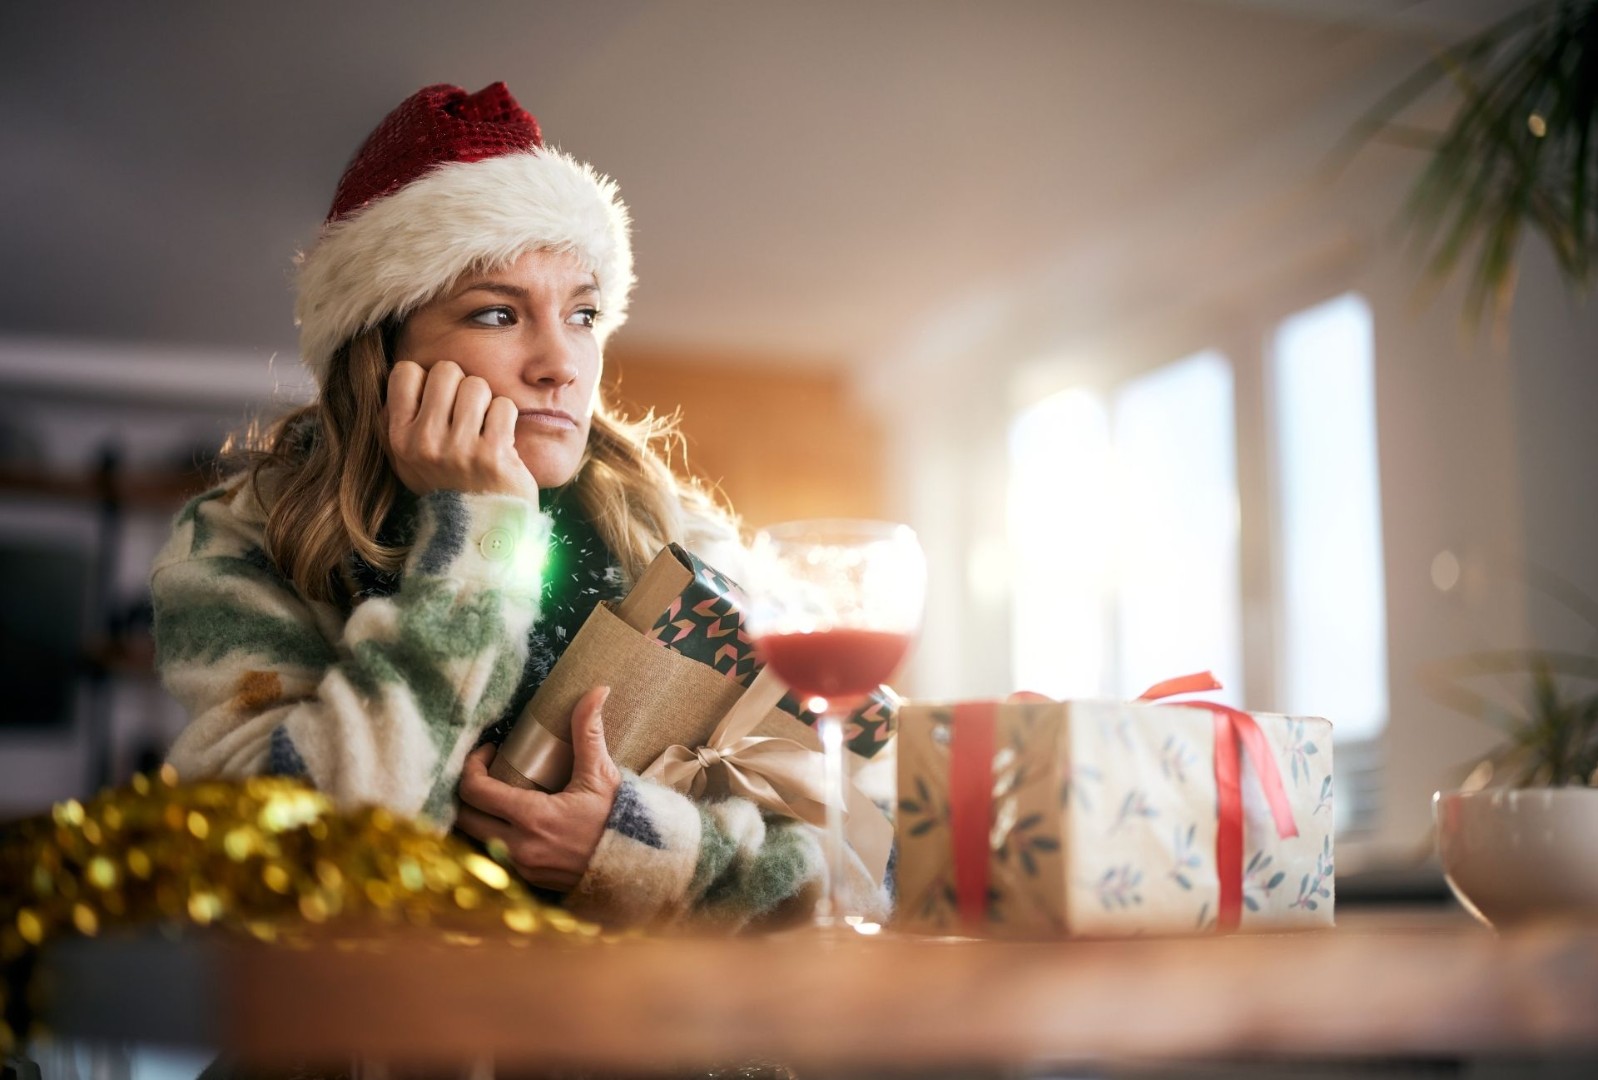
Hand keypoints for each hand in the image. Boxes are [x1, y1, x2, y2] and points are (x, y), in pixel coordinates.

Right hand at [382, 359, 538, 500]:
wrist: (478, 531)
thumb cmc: (448, 486)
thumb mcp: (408, 459)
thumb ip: (400, 419)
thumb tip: (407, 373)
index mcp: (398, 437)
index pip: (406, 371)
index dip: (428, 379)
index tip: (439, 403)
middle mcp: (424, 442)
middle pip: (445, 370)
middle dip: (462, 386)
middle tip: (467, 415)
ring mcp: (458, 449)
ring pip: (477, 385)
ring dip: (487, 402)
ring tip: (484, 429)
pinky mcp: (492, 455)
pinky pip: (503, 406)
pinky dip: (506, 418)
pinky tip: (501, 441)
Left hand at [455, 686, 620, 891]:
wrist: (638, 868)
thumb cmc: (620, 820)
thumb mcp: (602, 775)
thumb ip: (589, 732)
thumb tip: (597, 690)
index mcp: (532, 817)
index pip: (474, 791)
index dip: (471, 765)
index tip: (488, 751)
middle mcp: (519, 847)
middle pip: (463, 818)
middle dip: (467, 792)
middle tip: (486, 772)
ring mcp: (521, 868)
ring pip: (473, 841)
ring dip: (478, 817)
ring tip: (495, 795)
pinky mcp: (528, 881)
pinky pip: (492, 857)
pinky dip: (492, 837)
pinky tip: (509, 821)